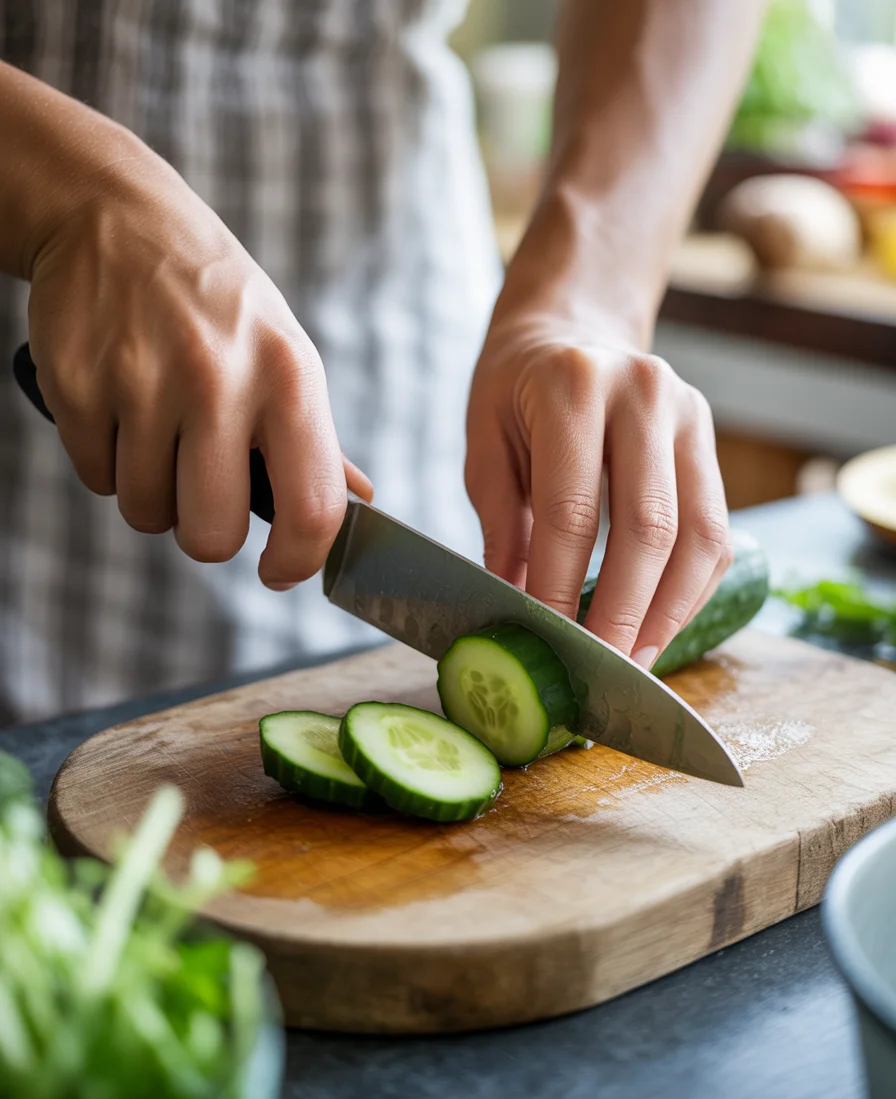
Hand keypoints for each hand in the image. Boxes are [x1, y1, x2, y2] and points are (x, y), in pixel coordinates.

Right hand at [25, 123, 369, 589]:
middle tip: (202, 490)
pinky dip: (106, 458)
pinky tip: (120, 405)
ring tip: (159, 429)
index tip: (278, 572)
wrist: (116, 216)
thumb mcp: (284, 353)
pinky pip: (95, 476)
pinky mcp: (76, 384)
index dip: (297, 563)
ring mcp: (141, 382)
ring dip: (152, 491)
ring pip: (145, 512)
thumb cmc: (217, 302)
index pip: (312, 508)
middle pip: (211, 535)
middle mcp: (219, 380)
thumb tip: (360, 502)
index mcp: (288, 377)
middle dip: (205, 532)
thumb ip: (318, 439)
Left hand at [465, 313, 730, 667]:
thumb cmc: (516, 387)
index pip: (572, 509)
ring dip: (670, 611)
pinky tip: (660, 624)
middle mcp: (643, 394)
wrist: (572, 325)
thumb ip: (500, 522)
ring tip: (636, 660)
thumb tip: (517, 608)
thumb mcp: (484, 441)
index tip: (548, 640)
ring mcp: (688, 415)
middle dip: (625, 612)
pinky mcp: (708, 439)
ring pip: (701, 535)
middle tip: (601, 670)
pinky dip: (691, 589)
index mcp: (573, 387)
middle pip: (650, 527)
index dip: (561, 585)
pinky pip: (717, 531)